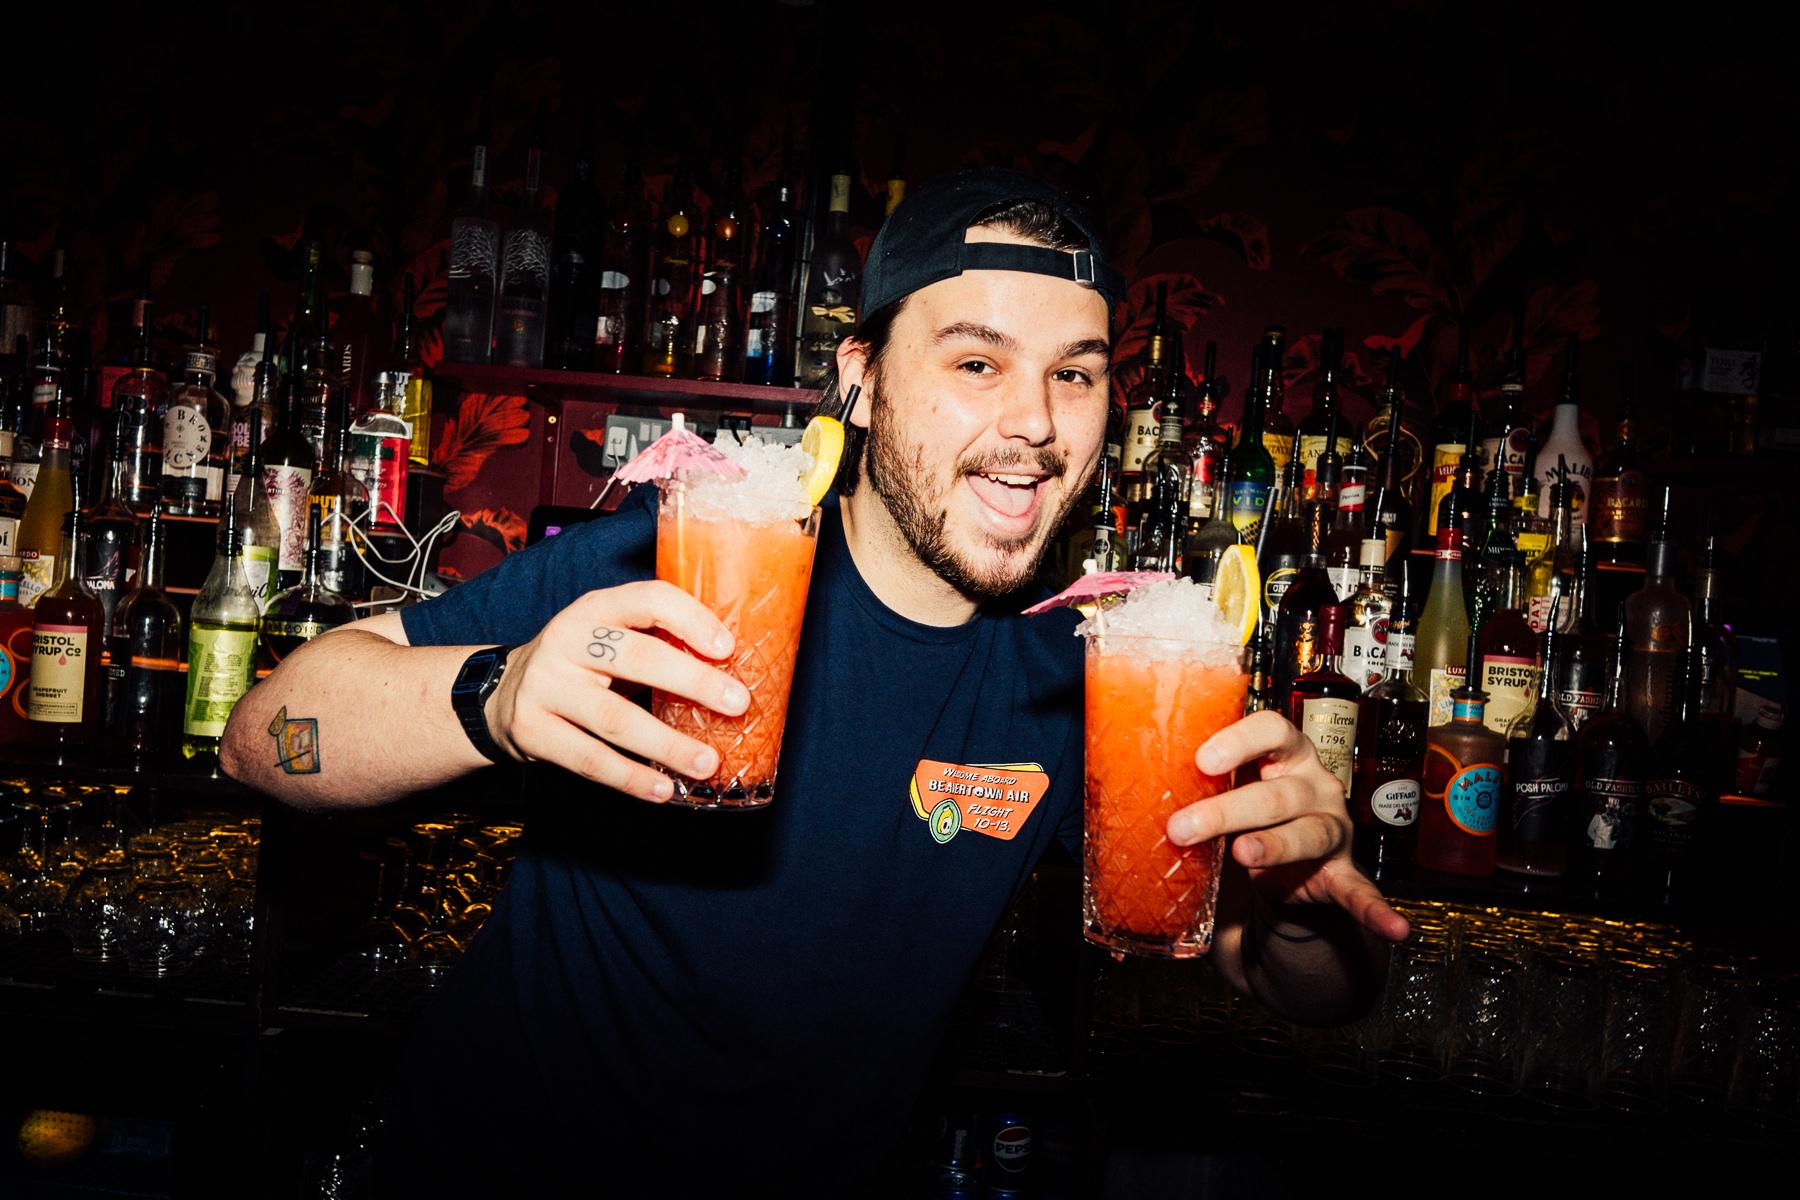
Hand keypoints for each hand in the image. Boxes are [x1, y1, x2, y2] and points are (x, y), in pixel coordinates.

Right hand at [484, 580, 747, 802]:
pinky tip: (663, 789)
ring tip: (707, 764)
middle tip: (737, 704)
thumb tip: (734, 672)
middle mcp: (567, 640)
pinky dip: (630, 778)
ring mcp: (545, 686)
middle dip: (692, 681)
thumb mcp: (609, 636)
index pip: (649, 599)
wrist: (499, 693)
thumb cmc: (582, 664)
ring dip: (666, 744)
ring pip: (613, 718)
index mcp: (595, 608)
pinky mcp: (532, 731)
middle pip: (636, 657)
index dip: (691, 619)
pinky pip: (589, 759)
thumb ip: (657, 643)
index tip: (728, 649)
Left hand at [1165, 710, 1409, 941]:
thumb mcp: (1229, 793)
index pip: (1274, 728)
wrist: (1290, 869)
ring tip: (1243, 855)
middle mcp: (1316, 787)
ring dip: (1273, 847)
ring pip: (1307, 834)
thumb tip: (1125, 784)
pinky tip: (1394, 929)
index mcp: (1287, 756)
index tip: (1202, 759)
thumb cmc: (1249, 817)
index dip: (1241, 740)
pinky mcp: (1344, 875)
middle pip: (1276, 793)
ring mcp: (1334, 830)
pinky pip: (1361, 893)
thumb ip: (1197, 787)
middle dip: (1226, 810)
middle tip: (1181, 828)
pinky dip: (1377, 912)